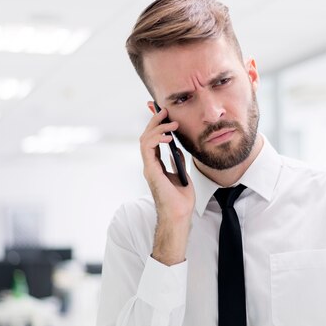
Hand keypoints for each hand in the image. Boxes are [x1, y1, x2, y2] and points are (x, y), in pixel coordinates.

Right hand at [140, 107, 194, 264]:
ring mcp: (149, 167)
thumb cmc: (181, 199)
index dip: (154, 124)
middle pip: (146, 136)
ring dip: (157, 128)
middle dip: (154, 121)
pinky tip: (167, 137)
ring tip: (171, 124)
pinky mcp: (151, 171)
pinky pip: (148, 150)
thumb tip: (177, 147)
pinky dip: (155, 139)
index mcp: (156, 164)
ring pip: (145, 140)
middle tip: (165, 110)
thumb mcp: (181, 172)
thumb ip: (176, 159)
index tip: (160, 110)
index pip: (152, 139)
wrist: (180, 214)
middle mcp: (150, 164)